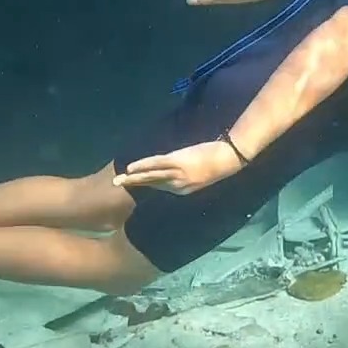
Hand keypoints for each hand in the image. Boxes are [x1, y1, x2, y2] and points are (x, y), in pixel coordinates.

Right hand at [113, 139, 241, 195]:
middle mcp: (178, 186)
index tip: (133, 181)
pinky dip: (143, 166)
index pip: (160, 186)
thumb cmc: (218, 164)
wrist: (229, 158)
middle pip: (152, 183)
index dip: (146, 183)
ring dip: (134, 177)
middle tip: (117, 184)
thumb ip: (186, 175)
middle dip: (134, 184)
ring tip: (120, 178)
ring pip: (151, 176)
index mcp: (183, 190)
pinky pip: (156, 165)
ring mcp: (177, 174)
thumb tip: (174, 171)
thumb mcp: (201, 175)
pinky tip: (131, 167)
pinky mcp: (177, 162)